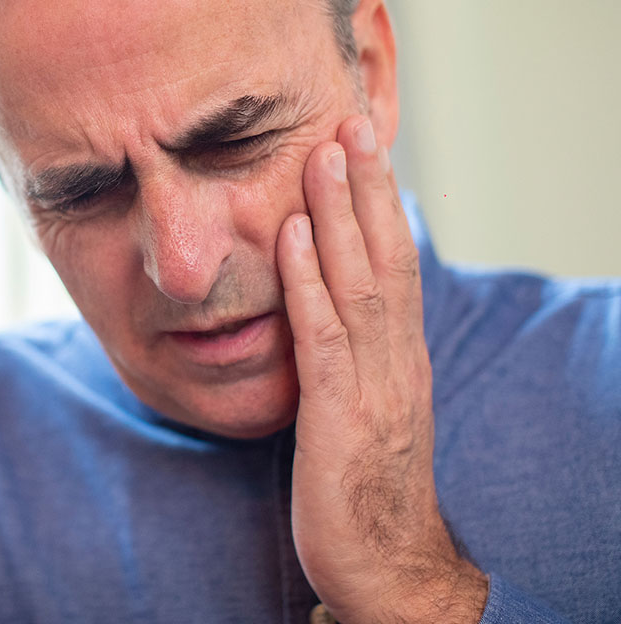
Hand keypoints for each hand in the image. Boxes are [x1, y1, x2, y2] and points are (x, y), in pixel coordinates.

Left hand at [275, 115, 487, 623]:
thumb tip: (320, 300)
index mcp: (399, 355)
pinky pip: (323, 338)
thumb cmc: (364, 482)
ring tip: (322, 155)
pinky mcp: (338, 416)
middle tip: (350, 121)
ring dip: (338, 216)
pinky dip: (305, 282)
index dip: (379, 202)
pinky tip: (288, 238)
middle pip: (386, 257)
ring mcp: (372, 386)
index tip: (362, 144)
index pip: (394, 262)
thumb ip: (349, 352)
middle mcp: (395, 359)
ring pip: (359, 283)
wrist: (385, 566)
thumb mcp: (363, 404)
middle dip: (366, 188)